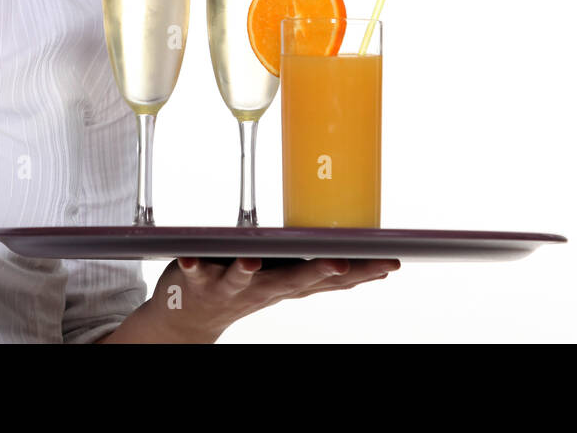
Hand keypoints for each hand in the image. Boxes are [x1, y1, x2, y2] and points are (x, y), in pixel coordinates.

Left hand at [142, 256, 400, 342]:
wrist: (191, 319)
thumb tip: (356, 260)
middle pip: (294, 281)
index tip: (388, 264)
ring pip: (242, 279)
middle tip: (340, 263)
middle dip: (318, 272)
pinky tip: (188, 258)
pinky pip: (194, 272)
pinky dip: (190, 265)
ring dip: (247, 271)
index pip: (331, 280)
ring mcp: (230, 287)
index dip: (360, 273)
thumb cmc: (243, 287)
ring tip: (253, 260)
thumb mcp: (283, 280)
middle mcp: (264, 288)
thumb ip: (314, 271)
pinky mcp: (199, 281)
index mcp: (287, 283)